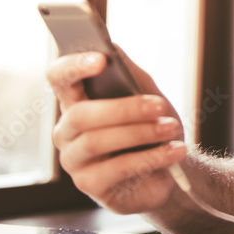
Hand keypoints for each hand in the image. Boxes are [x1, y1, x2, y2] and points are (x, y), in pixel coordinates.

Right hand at [47, 48, 187, 213]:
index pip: (59, 77)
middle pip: (81, 114)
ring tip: (171, 128)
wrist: (171, 171)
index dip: (74, 66)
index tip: (101, 59)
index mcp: (76, 101)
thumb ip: (128, 73)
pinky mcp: (90, 185)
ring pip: (97, 141)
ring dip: (141, 133)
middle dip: (125, 108)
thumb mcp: (147, 96)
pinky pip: (116, 168)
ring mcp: (74, 160)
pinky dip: (150, 157)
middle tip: (159, 106)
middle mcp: (67, 131)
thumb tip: (112, 47)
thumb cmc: (153, 129)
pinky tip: (174, 151)